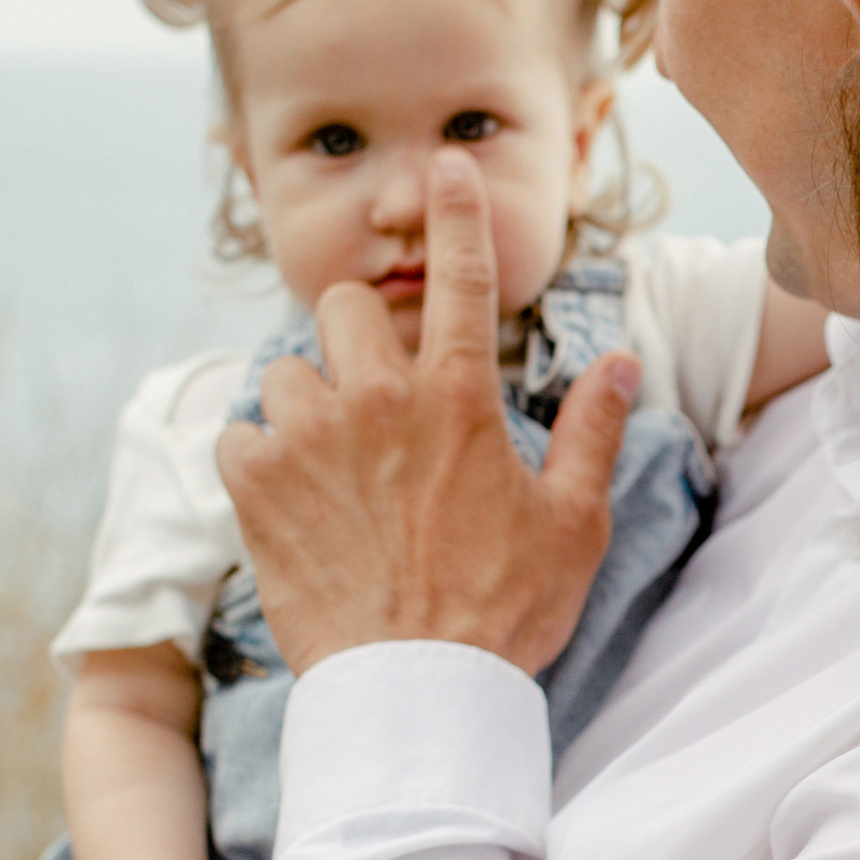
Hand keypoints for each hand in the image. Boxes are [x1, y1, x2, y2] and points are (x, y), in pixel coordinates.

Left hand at [219, 152, 640, 678]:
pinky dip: (258, 456)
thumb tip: (621, 364)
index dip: (455, 211)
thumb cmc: (503, 613)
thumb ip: (592, 433)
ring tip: (334, 461)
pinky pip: (238, 434)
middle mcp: (376, 401)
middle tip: (378, 395)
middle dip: (361, 337)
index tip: (445, 166)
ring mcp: (307, 440)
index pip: (461, 276)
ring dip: (307, 403)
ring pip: (286, 369)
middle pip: (347, 307)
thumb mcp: (574, 523)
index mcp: (458, 400)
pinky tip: (289, 495)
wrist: (414, 692)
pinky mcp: (253, 487)